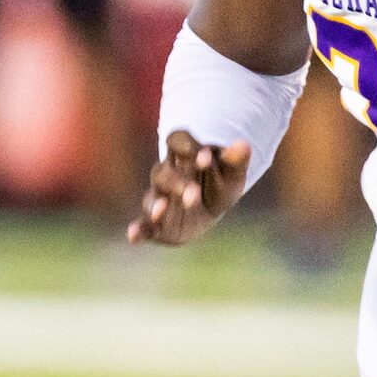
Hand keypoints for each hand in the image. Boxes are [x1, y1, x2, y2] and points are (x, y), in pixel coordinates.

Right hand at [127, 131, 253, 247]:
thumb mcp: (232, 172)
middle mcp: (166, 175)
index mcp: (184, 155)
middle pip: (162, 172)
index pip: (177, 141)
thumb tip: (243, 145)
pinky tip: (132, 235)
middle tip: (194, 191)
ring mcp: (159, 200)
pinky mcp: (157, 225)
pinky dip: (137, 230)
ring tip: (163, 208)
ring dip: (157, 204)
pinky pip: (144, 226)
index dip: (188, 148)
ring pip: (152, 198)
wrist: (212, 209)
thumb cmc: (219, 183)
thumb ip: (236, 160)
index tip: (206, 158)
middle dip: (177, 182)